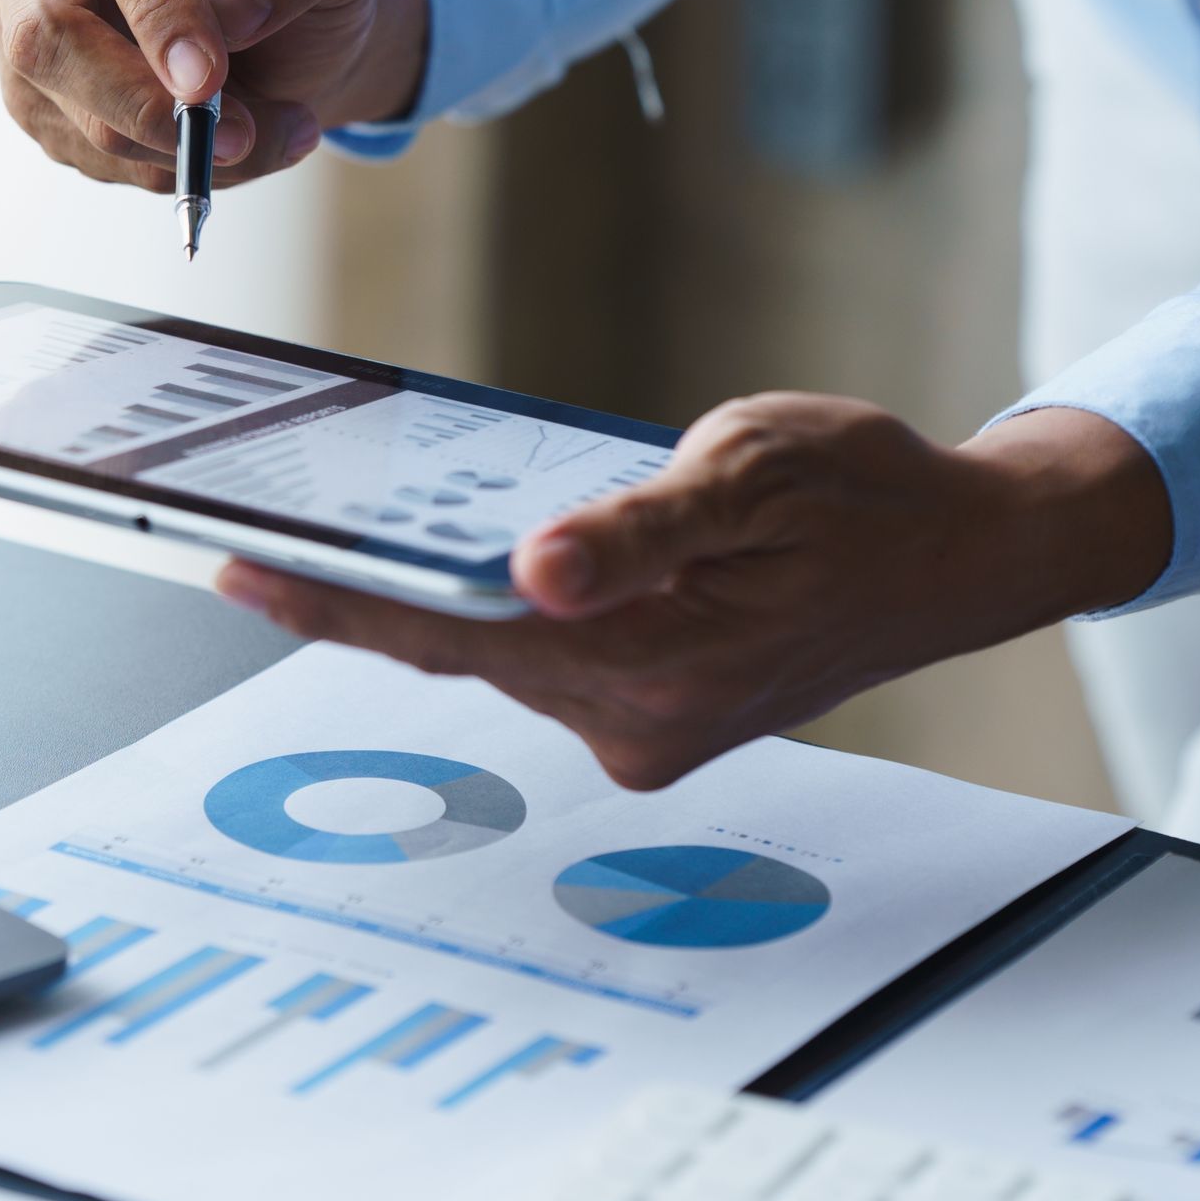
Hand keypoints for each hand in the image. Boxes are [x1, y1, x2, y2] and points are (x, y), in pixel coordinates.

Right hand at [0, 0, 428, 189]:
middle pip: (50, 30)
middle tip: (237, 138)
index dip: (156, 8)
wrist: (271, 7)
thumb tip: (231, 20)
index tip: (208, 79)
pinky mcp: (26, 87)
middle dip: (143, 103)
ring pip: (67, 107)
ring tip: (273, 137)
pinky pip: (83, 150)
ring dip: (174, 148)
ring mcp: (12, 12)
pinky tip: (229, 149)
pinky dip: (164, 168)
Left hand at [218, 394, 1171, 787]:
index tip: (235, 569)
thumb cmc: (866, 494)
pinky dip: (507, 613)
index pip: (453, 633)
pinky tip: (486, 559)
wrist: (964, 557)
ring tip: (361, 532)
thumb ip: (638, 527)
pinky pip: (549, 662)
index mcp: (654, 661)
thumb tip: (536, 573)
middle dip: (366, 592)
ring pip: (503, 657)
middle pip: (461, 651)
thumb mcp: (753, 468)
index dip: (338, 600)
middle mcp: (639, 721)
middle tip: (258, 536)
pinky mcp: (657, 719)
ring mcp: (648, 732)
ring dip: (442, 600)